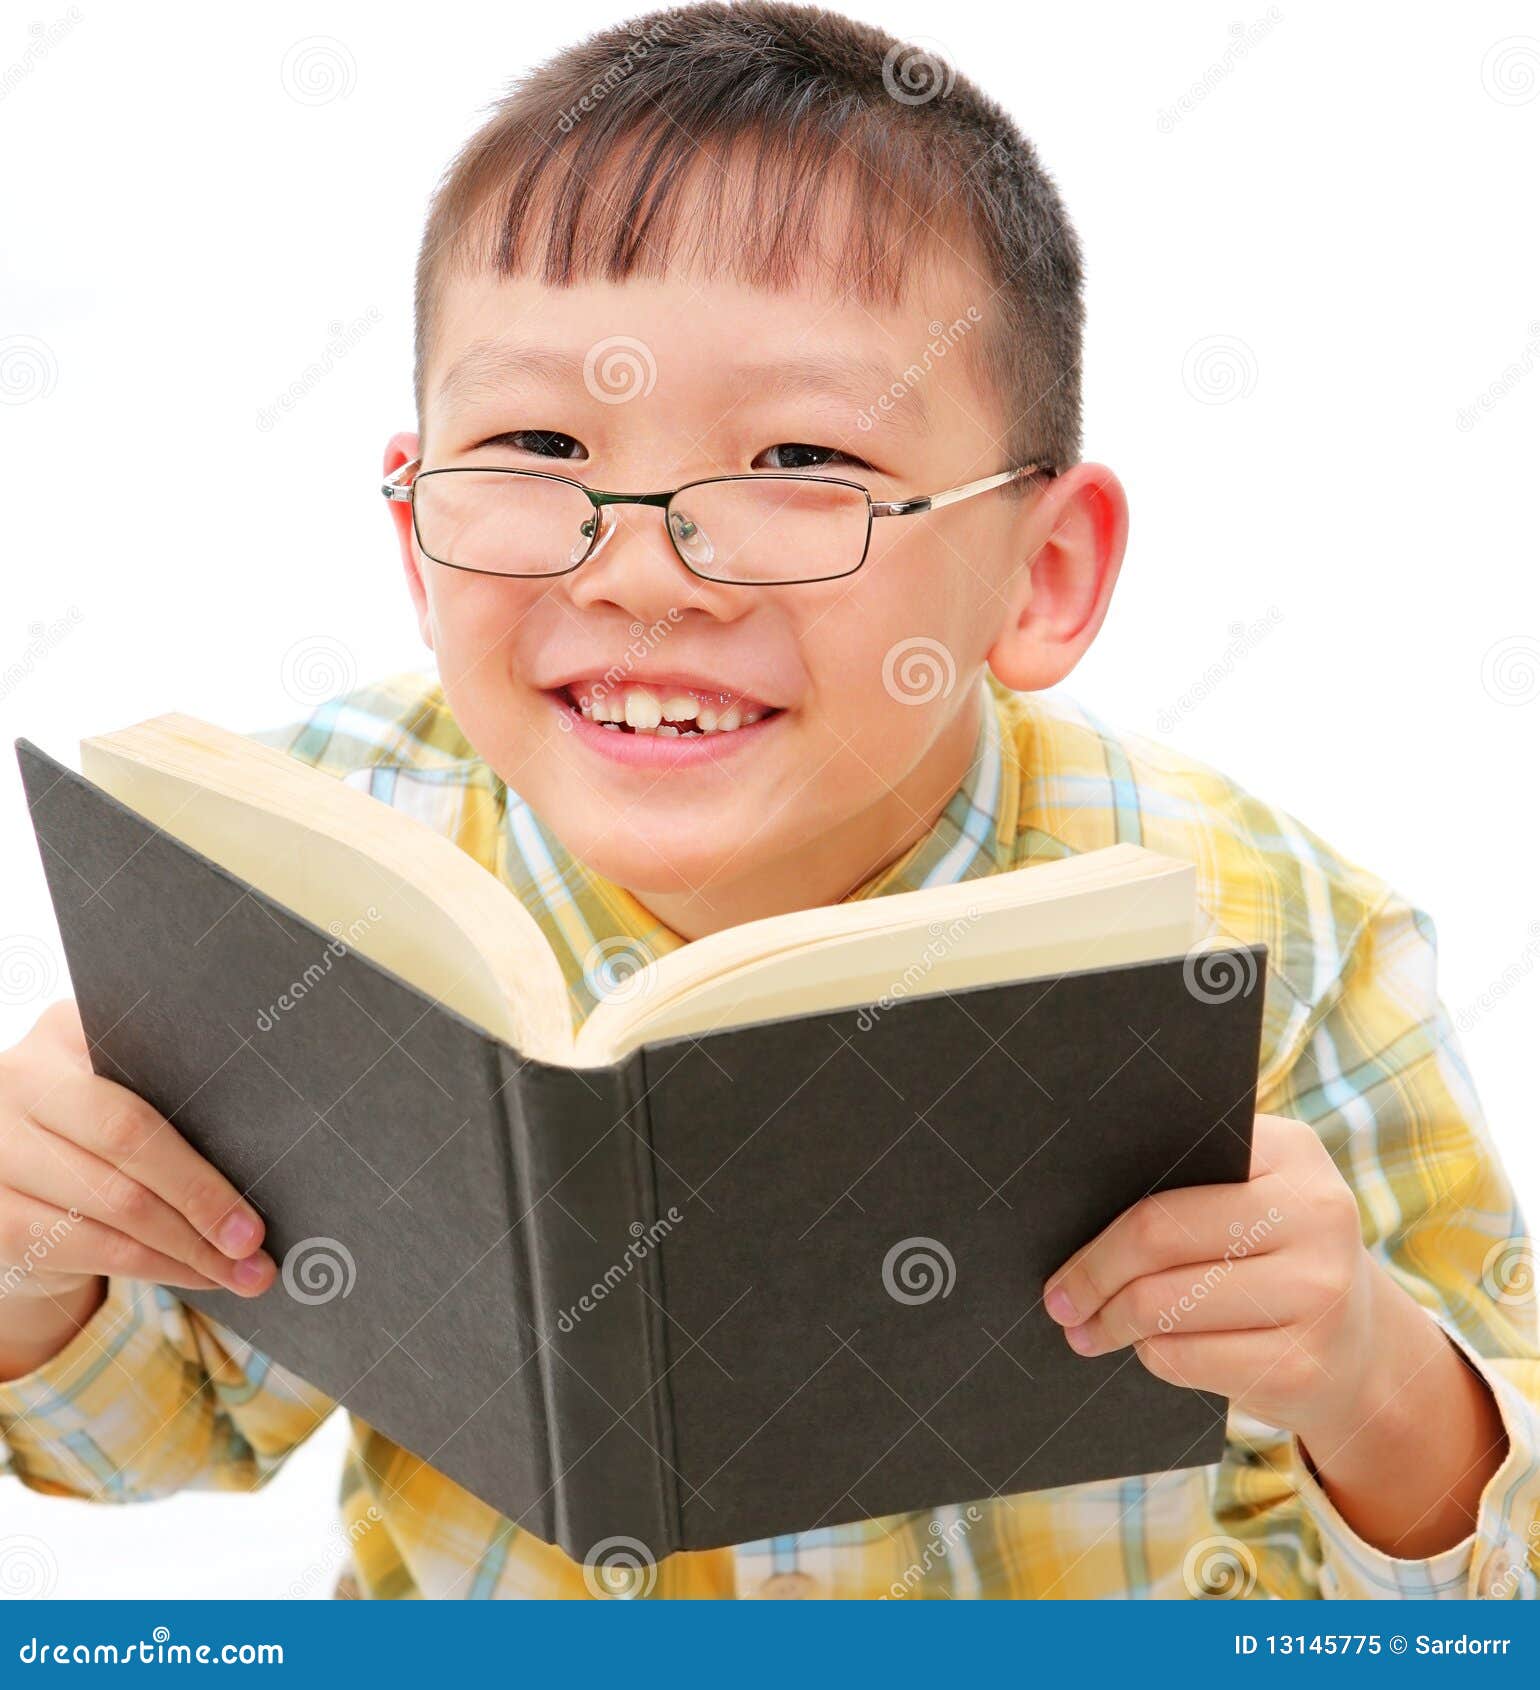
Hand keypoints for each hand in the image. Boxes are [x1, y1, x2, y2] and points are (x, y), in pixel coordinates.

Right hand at [0, 1001, 275, 1314]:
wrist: (20, 1190)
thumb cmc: (98, 1136)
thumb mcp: (126, 1095)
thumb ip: (176, 1096)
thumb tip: (272, 1144)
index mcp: (64, 1033)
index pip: (148, 1060)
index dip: (209, 1102)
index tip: (270, 1141)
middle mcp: (19, 1080)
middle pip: (129, 1135)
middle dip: (204, 1193)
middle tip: (257, 1236)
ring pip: (115, 1202)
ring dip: (191, 1246)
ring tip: (247, 1271)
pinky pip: (91, 1248)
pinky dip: (156, 1267)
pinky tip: (199, 1275)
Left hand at [1042, 1112, 1395, 1449]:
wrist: (1367, 1349)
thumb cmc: (1276, 1259)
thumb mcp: (1253, 1200)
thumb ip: (1185, 1186)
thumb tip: (1073, 1209)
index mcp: (1291, 1152)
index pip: (1167, 1172)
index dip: (1102, 1213)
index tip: (1055, 1233)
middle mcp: (1316, 1213)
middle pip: (1157, 1236)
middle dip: (1091, 1273)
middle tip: (1059, 1300)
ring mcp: (1319, 1292)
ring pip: (1163, 1303)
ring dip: (1111, 1323)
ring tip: (1086, 1330)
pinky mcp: (1305, 1365)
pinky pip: (1185, 1358)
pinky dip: (1153, 1356)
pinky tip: (1149, 1351)